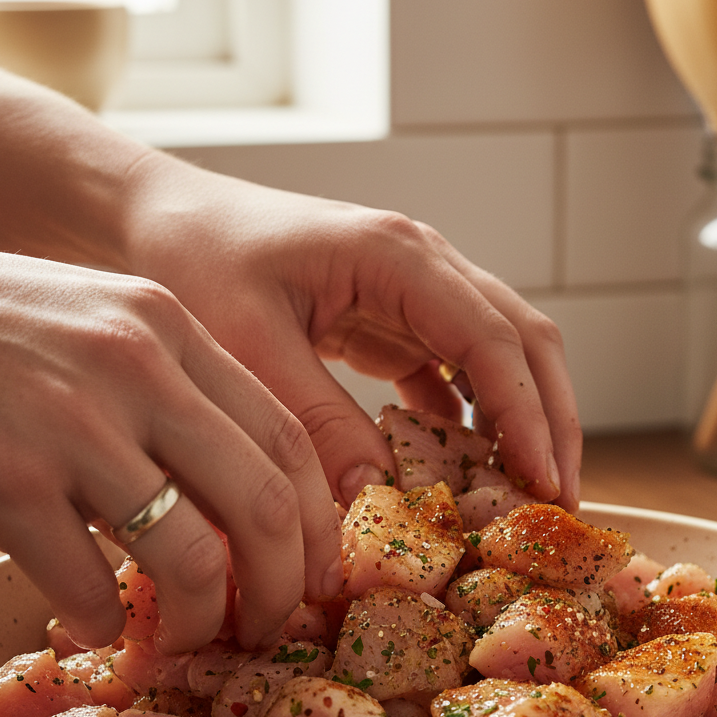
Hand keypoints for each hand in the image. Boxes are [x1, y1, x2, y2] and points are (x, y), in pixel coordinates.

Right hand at [0, 237, 341, 652]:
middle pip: (264, 504)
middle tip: (267, 625)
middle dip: (282, 587)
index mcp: (174, 332)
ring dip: (197, 619)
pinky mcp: (7, 480)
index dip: (321, 521)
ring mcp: (74, 424)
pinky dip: (102, 621)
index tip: (319, 571)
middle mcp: (139, 370)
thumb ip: (178, 394)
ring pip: (193, 557)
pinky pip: (89, 584)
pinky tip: (90, 620)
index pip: (288, 438)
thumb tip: (243, 499)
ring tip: (180, 636)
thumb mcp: (108, 330)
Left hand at [121, 157, 582, 511]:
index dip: (528, 416)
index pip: (494, 340)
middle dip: (549, 419)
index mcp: (398, 256)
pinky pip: (450, 370)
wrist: (158, 216)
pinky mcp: (390, 317)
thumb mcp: (249, 343)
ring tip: (521, 495)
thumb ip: (317, 419)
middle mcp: (423, 265)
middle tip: (558, 499)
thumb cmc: (196, 259)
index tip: (545, 485)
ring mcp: (412, 289)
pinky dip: (467, 418)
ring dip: (517, 420)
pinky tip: (459, 467)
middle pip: (523, 341)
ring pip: (498, 355)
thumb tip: (377, 499)